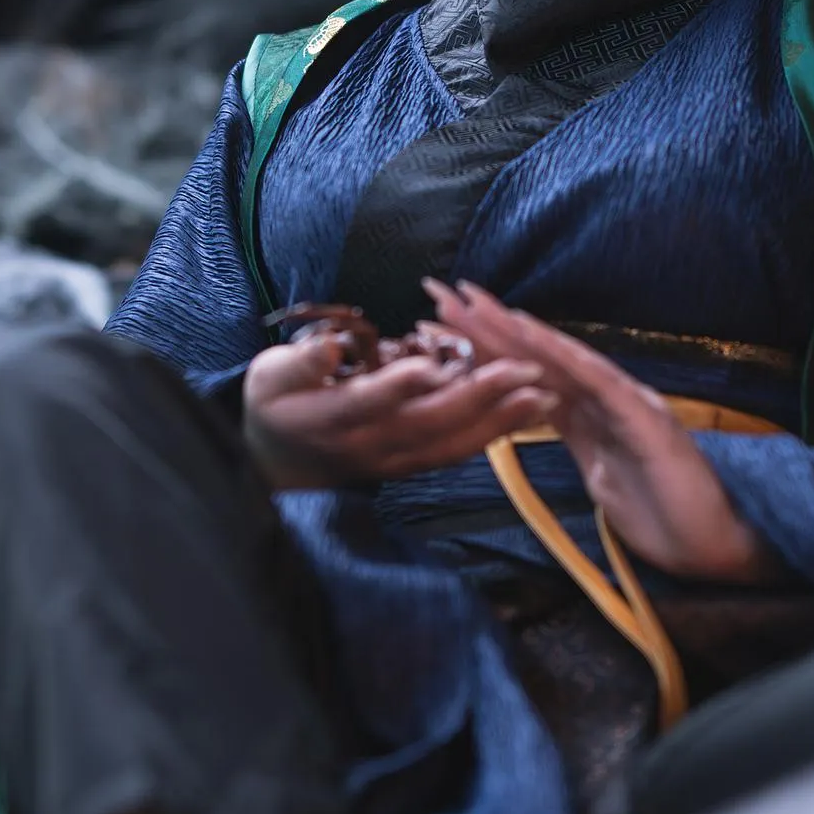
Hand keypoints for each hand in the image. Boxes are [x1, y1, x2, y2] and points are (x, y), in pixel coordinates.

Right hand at [242, 325, 553, 489]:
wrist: (277, 462)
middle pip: (428, 422)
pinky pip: (455, 453)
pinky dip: (492, 435)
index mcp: (332, 417)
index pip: (371, 400)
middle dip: (479, 396)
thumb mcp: (270, 376)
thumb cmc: (275, 404)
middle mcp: (370, 444)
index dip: (400, 384)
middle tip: (524, 370)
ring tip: (543, 396)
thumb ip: (301, 363)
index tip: (433, 364)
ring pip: (451, 444)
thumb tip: (331, 348)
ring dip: (500, 421)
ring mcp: (394, 460)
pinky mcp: (411, 465)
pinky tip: (526, 415)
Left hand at [423, 281, 777, 582]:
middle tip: (436, 292)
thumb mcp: (602, 475)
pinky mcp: (647, 422)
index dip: (487, 346)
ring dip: (514, 330)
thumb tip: (543, 418)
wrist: (716, 545)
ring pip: (563, 358)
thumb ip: (576, 441)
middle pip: (538, 355)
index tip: (442, 323)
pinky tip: (529, 336)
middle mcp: (609, 398)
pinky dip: (563, 358)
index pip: (531, 372)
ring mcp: (629, 404)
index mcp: (594, 413)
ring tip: (470, 304)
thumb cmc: (664, 517)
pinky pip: (598, 384)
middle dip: (486, 323)